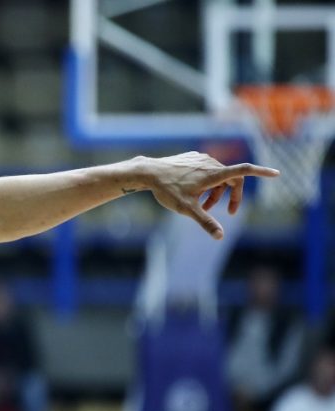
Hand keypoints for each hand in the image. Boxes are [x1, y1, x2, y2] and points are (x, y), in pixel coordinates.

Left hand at [143, 152, 278, 238]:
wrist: (148, 173)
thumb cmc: (167, 190)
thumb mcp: (187, 209)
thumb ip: (205, 222)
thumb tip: (220, 237)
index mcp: (214, 174)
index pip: (244, 171)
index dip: (262, 172)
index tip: (276, 174)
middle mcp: (210, 163)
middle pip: (232, 179)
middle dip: (231, 197)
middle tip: (226, 214)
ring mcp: (201, 159)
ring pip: (218, 176)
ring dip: (216, 192)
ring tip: (203, 207)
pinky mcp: (192, 158)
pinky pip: (206, 171)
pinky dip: (206, 184)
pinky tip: (192, 193)